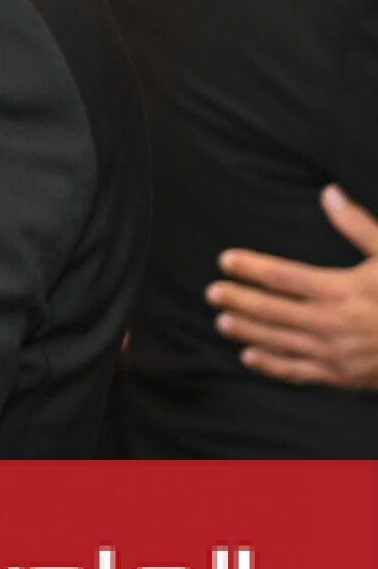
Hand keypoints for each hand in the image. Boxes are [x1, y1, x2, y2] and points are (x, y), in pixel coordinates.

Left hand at [209, 185, 377, 390]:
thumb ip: (357, 226)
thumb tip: (328, 191)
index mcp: (344, 290)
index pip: (283, 276)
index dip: (251, 268)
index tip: (226, 260)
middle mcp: (335, 323)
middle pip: (273, 310)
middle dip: (239, 300)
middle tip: (211, 292)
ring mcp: (337, 354)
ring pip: (280, 342)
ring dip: (248, 332)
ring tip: (221, 322)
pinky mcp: (343, 377)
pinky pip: (299, 372)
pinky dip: (271, 365)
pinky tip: (249, 356)